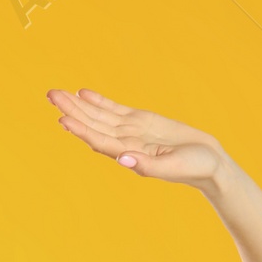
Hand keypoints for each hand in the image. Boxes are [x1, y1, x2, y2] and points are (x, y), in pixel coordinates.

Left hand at [46, 88, 229, 188]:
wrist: (210, 163)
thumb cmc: (195, 168)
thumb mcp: (173, 167)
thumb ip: (147, 165)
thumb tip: (122, 158)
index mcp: (130, 156)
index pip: (100, 141)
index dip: (81, 130)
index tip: (63, 119)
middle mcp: (126, 144)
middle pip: (93, 125)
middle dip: (71, 110)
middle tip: (51, 95)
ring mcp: (132, 132)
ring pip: (100, 115)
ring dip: (78, 105)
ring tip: (57, 93)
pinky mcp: (142, 121)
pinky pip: (115, 110)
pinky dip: (99, 101)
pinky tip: (83, 93)